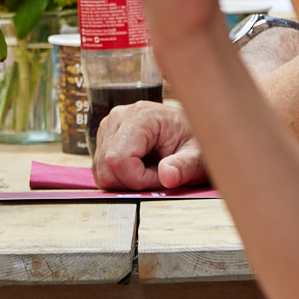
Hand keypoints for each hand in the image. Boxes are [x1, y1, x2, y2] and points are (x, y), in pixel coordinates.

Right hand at [92, 96, 206, 190]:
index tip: (162, 178)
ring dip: (126, 180)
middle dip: (131, 182)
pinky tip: (140, 168)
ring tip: (151, 170)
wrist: (192, 131)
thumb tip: (167, 177)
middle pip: (105, 166)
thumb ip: (184, 167)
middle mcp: (120, 117)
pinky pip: (102, 168)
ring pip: (101, 170)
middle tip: (157, 177)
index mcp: (142, 116)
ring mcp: (110, 126)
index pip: (119, 159)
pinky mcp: (106, 137)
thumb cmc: (195, 141)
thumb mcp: (197, 156)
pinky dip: (121, 176)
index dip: (138, 179)